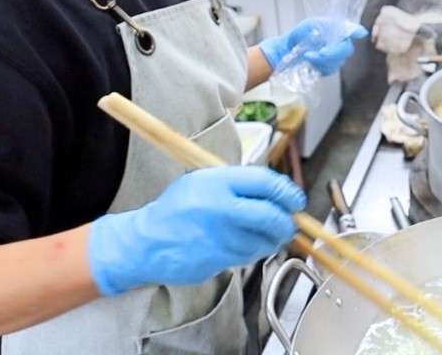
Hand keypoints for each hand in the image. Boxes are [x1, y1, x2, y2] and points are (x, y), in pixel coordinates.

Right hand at [88, 166, 305, 295]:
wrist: (145, 243)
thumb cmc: (177, 209)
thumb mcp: (203, 180)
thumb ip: (237, 182)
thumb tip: (276, 190)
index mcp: (216, 182)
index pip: (265, 182)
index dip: (287, 191)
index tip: (296, 199)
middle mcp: (219, 208)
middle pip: (270, 215)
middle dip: (287, 221)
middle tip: (291, 222)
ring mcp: (218, 237)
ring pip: (263, 240)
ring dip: (273, 239)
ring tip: (271, 234)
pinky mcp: (217, 260)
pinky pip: (249, 256)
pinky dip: (256, 251)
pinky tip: (250, 245)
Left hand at [259, 16, 367, 75]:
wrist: (287, 50)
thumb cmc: (300, 35)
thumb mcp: (312, 24)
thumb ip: (330, 25)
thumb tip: (347, 28)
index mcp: (337, 29)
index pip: (352, 30)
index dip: (357, 32)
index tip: (360, 33)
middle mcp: (340, 43)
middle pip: (346, 49)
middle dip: (331, 53)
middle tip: (318, 53)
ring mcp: (336, 57)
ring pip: (337, 61)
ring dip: (321, 60)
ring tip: (308, 55)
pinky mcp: (329, 68)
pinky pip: (330, 69)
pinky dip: (319, 66)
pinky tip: (310, 61)